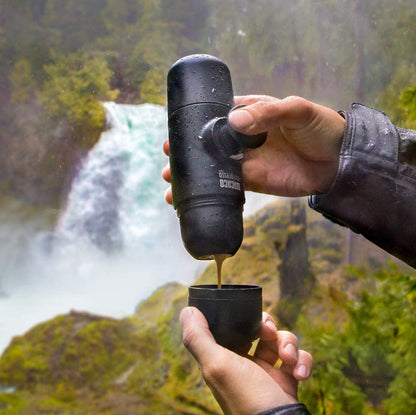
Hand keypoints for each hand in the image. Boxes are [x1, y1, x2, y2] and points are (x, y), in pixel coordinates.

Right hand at [162, 95, 343, 202]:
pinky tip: (194, 198)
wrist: (339, 162)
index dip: (195, 124)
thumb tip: (233, 121)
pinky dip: (211, 192)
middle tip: (168, 159)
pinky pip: (227, 187)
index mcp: (250, 114)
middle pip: (208, 144)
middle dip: (187, 152)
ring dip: (193, 174)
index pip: (216, 116)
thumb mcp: (296, 110)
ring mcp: (247, 161)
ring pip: (213, 167)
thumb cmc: (320, 127)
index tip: (175, 131)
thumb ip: (267, 112)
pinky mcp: (253, 182)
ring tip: (172, 182)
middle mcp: (244, 138)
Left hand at [180, 307, 312, 414]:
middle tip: (269, 332)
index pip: (230, 328)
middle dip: (267, 326)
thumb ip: (198, 337)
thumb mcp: (216, 365)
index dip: (240, 317)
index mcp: (224, 359)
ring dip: (288, 344)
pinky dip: (303, 362)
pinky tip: (300, 374)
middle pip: (257, 330)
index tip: (247, 314)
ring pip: (279, 340)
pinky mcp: (287, 380)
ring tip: (289, 359)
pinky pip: (298, 358)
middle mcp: (244, 364)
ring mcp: (267, 372)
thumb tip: (187, 310)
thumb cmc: (246, 397)